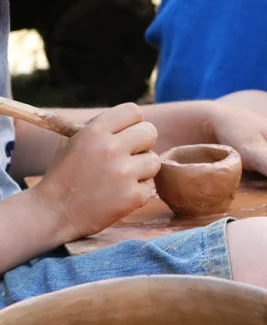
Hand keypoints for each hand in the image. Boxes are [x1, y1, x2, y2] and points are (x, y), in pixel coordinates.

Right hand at [31, 102, 159, 242]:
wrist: (54, 213)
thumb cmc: (64, 174)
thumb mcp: (72, 140)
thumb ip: (100, 126)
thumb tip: (131, 119)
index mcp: (95, 131)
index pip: (133, 112)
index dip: (133, 123)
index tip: (128, 133)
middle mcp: (111, 149)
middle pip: (149, 133)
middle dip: (142, 143)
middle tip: (130, 155)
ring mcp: (123, 174)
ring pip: (154, 160)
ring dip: (142, 169)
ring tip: (122, 177)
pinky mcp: (132, 197)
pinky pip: (148, 187)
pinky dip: (136, 193)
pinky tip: (117, 195)